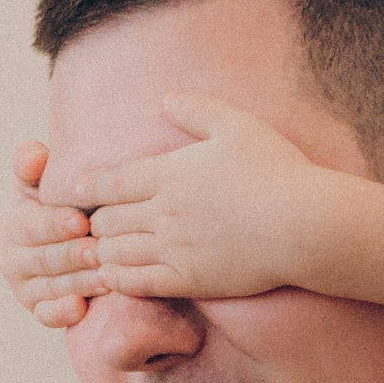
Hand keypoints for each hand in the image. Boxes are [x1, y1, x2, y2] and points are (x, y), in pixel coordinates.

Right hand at [0, 140, 98, 327]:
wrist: (81, 239)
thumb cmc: (68, 203)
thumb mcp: (48, 181)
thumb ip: (35, 165)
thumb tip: (33, 155)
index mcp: (15, 222)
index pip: (32, 224)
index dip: (55, 223)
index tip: (81, 221)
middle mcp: (14, 257)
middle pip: (43, 258)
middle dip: (72, 255)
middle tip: (100, 251)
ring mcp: (25, 287)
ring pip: (50, 287)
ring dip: (77, 283)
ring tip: (107, 278)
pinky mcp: (39, 310)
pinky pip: (47, 315)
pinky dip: (62, 313)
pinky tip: (82, 308)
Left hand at [61, 95, 343, 298]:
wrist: (304, 224)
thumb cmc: (277, 171)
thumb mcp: (238, 126)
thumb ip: (198, 110)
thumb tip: (165, 99)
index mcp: (168, 174)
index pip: (110, 182)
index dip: (89, 187)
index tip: (79, 190)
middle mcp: (162, 211)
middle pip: (106, 220)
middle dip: (96, 221)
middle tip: (94, 224)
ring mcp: (173, 248)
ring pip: (115, 252)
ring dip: (103, 251)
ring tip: (100, 251)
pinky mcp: (187, 280)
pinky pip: (136, 283)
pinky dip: (118, 280)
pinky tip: (115, 277)